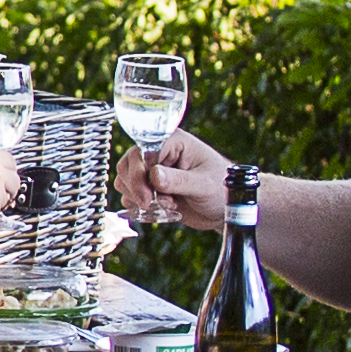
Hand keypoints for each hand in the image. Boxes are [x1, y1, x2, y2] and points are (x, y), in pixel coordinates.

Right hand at [119, 130, 234, 229]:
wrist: (225, 209)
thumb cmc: (223, 189)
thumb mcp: (204, 185)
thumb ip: (179, 180)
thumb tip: (154, 175)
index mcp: (174, 142)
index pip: (143, 151)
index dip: (139, 173)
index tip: (147, 196)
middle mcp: (160, 152)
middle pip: (128, 163)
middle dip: (135, 186)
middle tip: (149, 203)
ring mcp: (153, 170)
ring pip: (125, 178)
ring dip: (137, 196)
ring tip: (164, 204)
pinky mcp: (150, 187)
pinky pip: (129, 193)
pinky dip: (137, 204)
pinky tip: (158, 209)